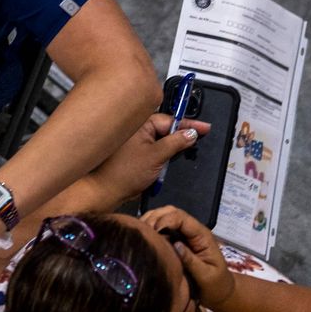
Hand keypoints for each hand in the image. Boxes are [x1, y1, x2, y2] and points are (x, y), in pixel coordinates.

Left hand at [89, 113, 212, 204]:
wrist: (105, 191)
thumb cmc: (125, 173)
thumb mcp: (156, 156)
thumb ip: (175, 142)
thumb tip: (191, 133)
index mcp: (139, 124)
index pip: (169, 120)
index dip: (188, 124)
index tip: (205, 128)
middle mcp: (136, 129)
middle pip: (165, 128)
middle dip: (182, 134)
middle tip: (200, 137)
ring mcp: (134, 141)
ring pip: (160, 139)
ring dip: (172, 146)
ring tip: (187, 148)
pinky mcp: (134, 153)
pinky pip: (153, 148)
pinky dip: (163, 154)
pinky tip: (170, 159)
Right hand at [142, 205, 234, 307]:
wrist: (219, 291)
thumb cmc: (215, 284)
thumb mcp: (206, 276)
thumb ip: (192, 261)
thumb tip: (175, 245)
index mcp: (201, 235)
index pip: (181, 217)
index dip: (165, 221)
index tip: (153, 234)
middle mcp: (191, 230)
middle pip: (171, 211)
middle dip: (154, 217)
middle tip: (142, 232)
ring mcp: (183, 234)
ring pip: (164, 216)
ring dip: (150, 221)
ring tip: (140, 233)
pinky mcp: (175, 240)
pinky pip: (161, 228)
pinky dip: (150, 229)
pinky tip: (142, 237)